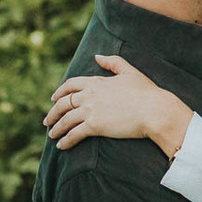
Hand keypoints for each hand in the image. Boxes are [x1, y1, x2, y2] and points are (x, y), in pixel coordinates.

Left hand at [43, 55, 192, 153]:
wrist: (154, 110)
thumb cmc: (146, 92)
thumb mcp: (130, 72)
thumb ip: (113, 62)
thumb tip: (97, 56)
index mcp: (96, 81)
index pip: (70, 85)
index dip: (60, 92)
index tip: (53, 98)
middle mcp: (89, 95)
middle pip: (63, 103)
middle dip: (53, 112)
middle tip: (47, 120)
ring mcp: (90, 110)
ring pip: (65, 119)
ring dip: (56, 128)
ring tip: (52, 135)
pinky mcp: (94, 126)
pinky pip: (74, 134)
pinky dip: (65, 140)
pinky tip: (61, 146)